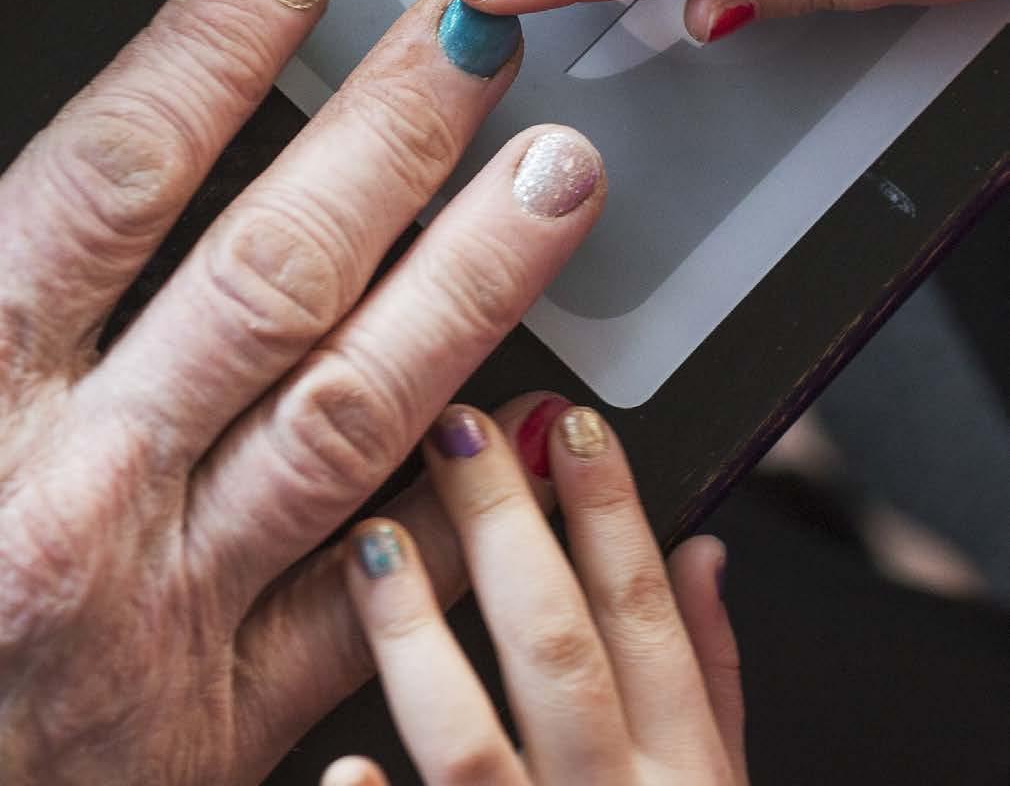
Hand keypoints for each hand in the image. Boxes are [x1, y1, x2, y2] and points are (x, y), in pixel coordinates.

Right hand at [0, 0, 604, 784]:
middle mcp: (76, 492)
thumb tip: (104, 143)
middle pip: (269, 273)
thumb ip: (7, 254)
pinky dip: (464, 497)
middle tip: (480, 44)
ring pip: (353, 412)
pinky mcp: (229, 709)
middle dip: (390, 141)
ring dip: (472, 282)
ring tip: (555, 178)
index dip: (209, 54)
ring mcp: (168, 606)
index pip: (113, 178)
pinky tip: (539, 408)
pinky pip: (379, 593)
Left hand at [324, 404, 746, 785]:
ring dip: (420, 638)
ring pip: (473, 743)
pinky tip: (342, 769)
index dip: (610, 511)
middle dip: (505, 529)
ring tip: (372, 545)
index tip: (569, 425)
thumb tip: (706, 553)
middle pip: (558, 650)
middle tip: (456, 431)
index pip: (648, 617)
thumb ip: (714, 681)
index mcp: (687, 780)